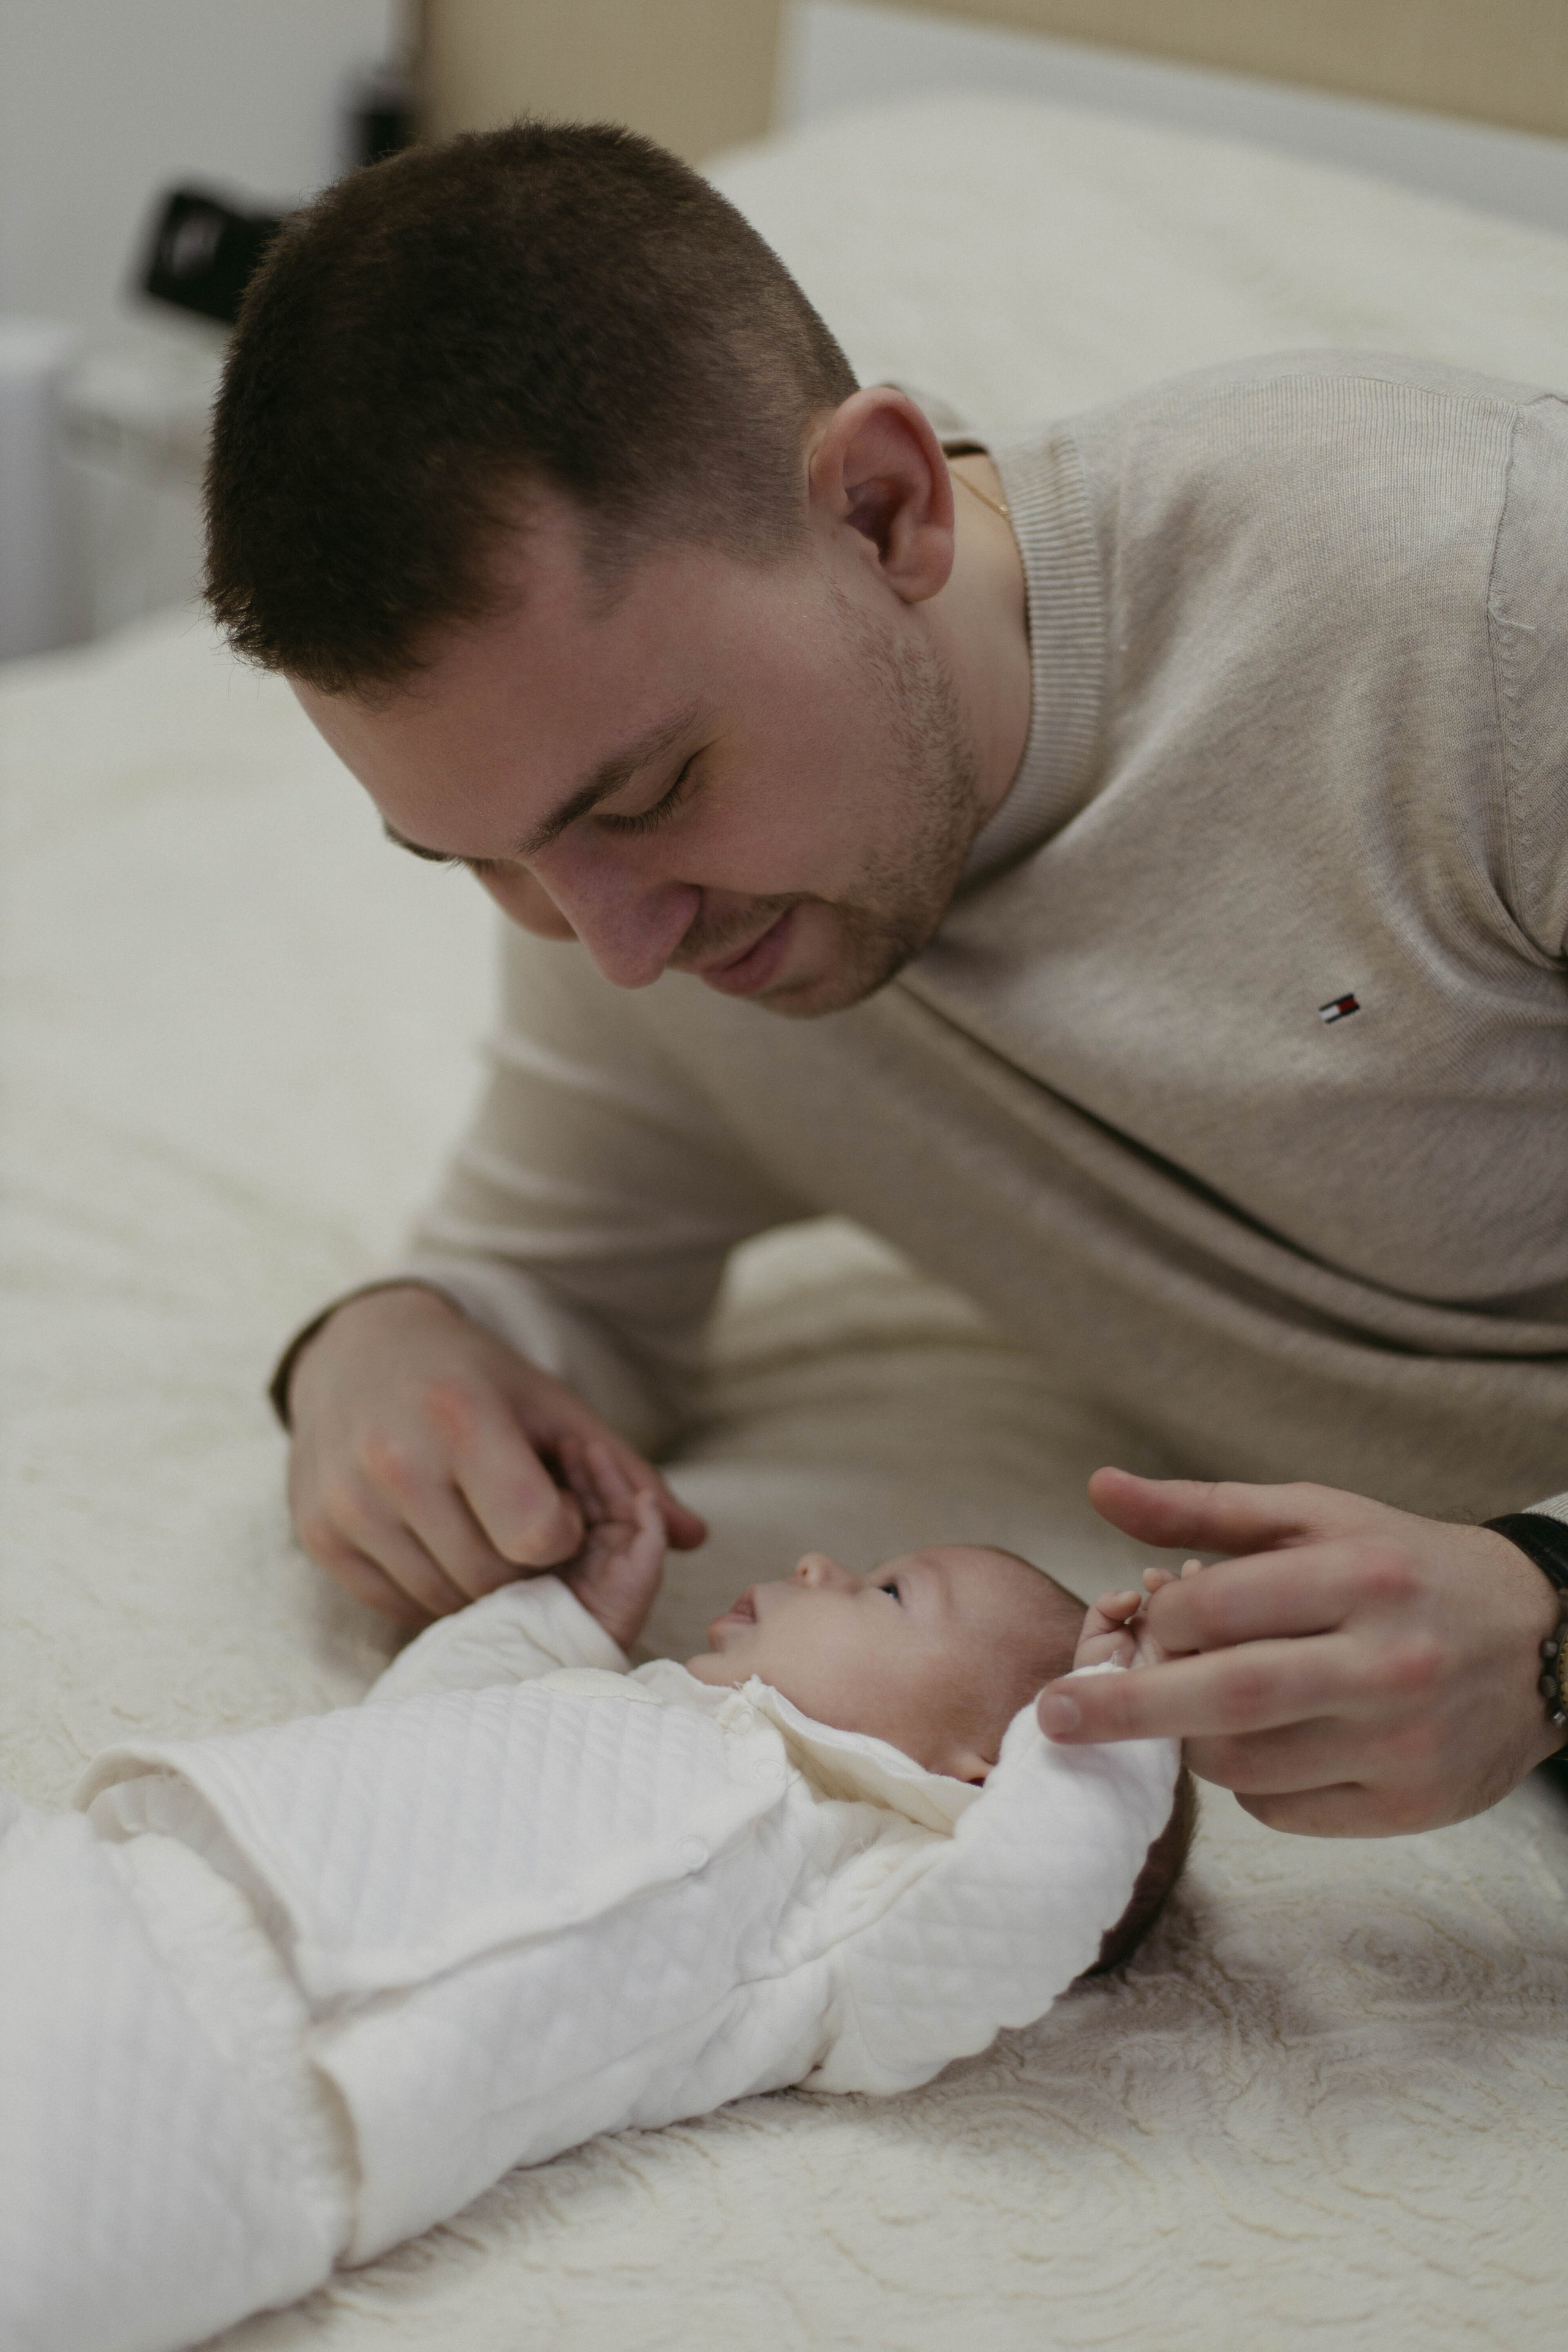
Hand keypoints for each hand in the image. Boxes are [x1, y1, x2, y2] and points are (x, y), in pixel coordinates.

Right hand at [286, 1284, 704, 1625]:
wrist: (357, 1352)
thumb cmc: (474, 1378)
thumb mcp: (551, 1406)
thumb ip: (623, 1470)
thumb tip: (698, 1536)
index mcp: (461, 1420)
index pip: (535, 1535)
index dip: (562, 1535)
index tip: (558, 1509)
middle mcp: (393, 1465)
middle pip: (491, 1577)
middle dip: (525, 1568)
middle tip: (525, 1529)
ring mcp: (346, 1505)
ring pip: (443, 1599)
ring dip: (480, 1585)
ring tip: (483, 1530)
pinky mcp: (318, 1537)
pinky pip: (395, 1603)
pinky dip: (430, 1590)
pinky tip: (441, 1542)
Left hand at [1037, 1469, 1564, 1835]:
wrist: (1539, 1640)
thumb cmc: (1401, 1568)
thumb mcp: (1314, 1518)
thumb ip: (1203, 1509)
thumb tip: (1099, 1487)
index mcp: (1361, 1577)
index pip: (1221, 1609)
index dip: (1163, 1622)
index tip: (1145, 1623)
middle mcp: (1387, 1663)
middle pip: (1226, 1698)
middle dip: (1125, 1710)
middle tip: (1054, 1715)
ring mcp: (1401, 1743)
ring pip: (1244, 1763)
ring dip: (1192, 1741)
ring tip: (1201, 1706)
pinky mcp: (1408, 1806)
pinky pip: (1281, 1809)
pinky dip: (1249, 1781)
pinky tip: (1270, 1741)